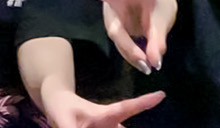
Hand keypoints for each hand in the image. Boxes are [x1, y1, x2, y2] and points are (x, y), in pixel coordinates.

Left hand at [42, 88, 164, 127]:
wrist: (57, 104)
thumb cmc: (63, 107)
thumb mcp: (63, 120)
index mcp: (105, 115)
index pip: (128, 107)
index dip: (145, 101)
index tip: (161, 94)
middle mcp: (111, 123)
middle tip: (141, 121)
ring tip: (95, 125)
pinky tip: (91, 126)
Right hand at [54, 0, 174, 73]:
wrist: (153, 12)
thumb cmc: (160, 6)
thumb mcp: (165, 18)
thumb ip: (159, 38)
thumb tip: (153, 62)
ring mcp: (112, 12)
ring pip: (118, 34)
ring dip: (132, 50)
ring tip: (148, 66)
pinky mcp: (114, 28)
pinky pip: (123, 47)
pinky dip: (134, 56)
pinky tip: (144, 62)